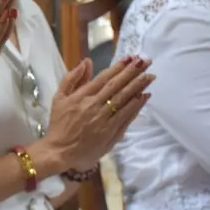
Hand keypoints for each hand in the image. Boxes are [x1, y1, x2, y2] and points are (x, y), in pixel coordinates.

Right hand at [37, 56, 153, 171]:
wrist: (60, 151)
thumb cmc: (59, 124)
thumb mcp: (59, 98)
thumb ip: (71, 79)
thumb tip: (86, 62)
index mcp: (81, 96)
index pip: (104, 78)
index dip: (118, 68)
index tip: (131, 58)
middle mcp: (94, 105)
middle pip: (117, 86)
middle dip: (133, 73)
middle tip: (146, 61)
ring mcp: (104, 120)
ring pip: (124, 100)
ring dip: (138, 87)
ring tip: (150, 76)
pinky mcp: (111, 133)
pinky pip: (126, 117)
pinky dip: (136, 106)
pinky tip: (144, 96)